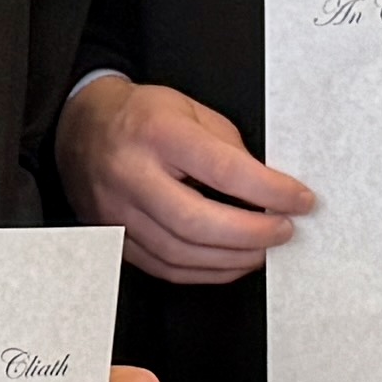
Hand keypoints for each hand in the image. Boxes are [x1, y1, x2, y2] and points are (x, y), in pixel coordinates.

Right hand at [58, 77, 314, 288]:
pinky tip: (230, 261)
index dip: (270, 191)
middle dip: (253, 234)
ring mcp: (117, 212)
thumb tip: (268, 188)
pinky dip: (206, 271)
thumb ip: (228, 147)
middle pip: (198, 222)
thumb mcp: (190, 110)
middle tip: (285, 231)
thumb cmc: (141, 116)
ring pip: (181, 254)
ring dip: (233, 259)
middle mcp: (131, 175)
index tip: (301, 199)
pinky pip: (165, 268)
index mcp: (156, 133)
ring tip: (264, 249)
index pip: (223, 170)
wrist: (80, 127)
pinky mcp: (115, 239)